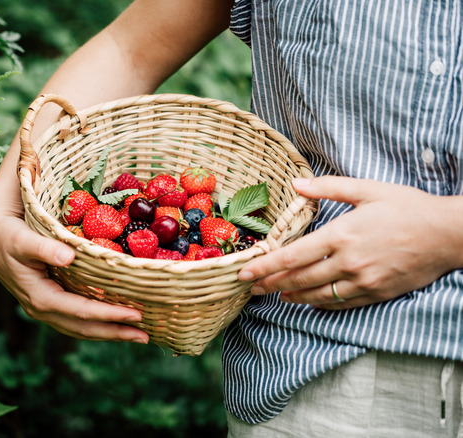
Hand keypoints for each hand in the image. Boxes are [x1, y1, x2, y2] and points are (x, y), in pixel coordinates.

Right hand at [0, 168, 148, 342]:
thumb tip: (68, 256)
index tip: (135, 314)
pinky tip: (115, 321)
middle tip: (146, 335)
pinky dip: (98, 324)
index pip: (80, 312)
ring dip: (109, 333)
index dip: (108, 315)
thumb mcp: (23, 239)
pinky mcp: (50, 302)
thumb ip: (45, 247)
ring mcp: (45, 309)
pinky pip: (77, 319)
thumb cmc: (8, 235)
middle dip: (115, 332)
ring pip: (81, 328)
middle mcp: (42, 309)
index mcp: (39, 297)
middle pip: (83, 328)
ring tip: (137, 334)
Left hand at [238, 176, 462, 309]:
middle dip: (270, 284)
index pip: (293, 255)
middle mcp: (348, 261)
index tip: (245, 272)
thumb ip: (328, 188)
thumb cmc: (407, 207)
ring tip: (274, 295)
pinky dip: (319, 304)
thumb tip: (295, 183)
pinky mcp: (376, 292)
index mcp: (341, 234)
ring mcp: (362, 280)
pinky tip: (307, 301)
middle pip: (299, 279)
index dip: (265, 266)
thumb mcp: (367, 190)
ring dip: (291, 296)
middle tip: (249, 287)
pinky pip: (341, 303)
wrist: (448, 234)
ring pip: (317, 294)